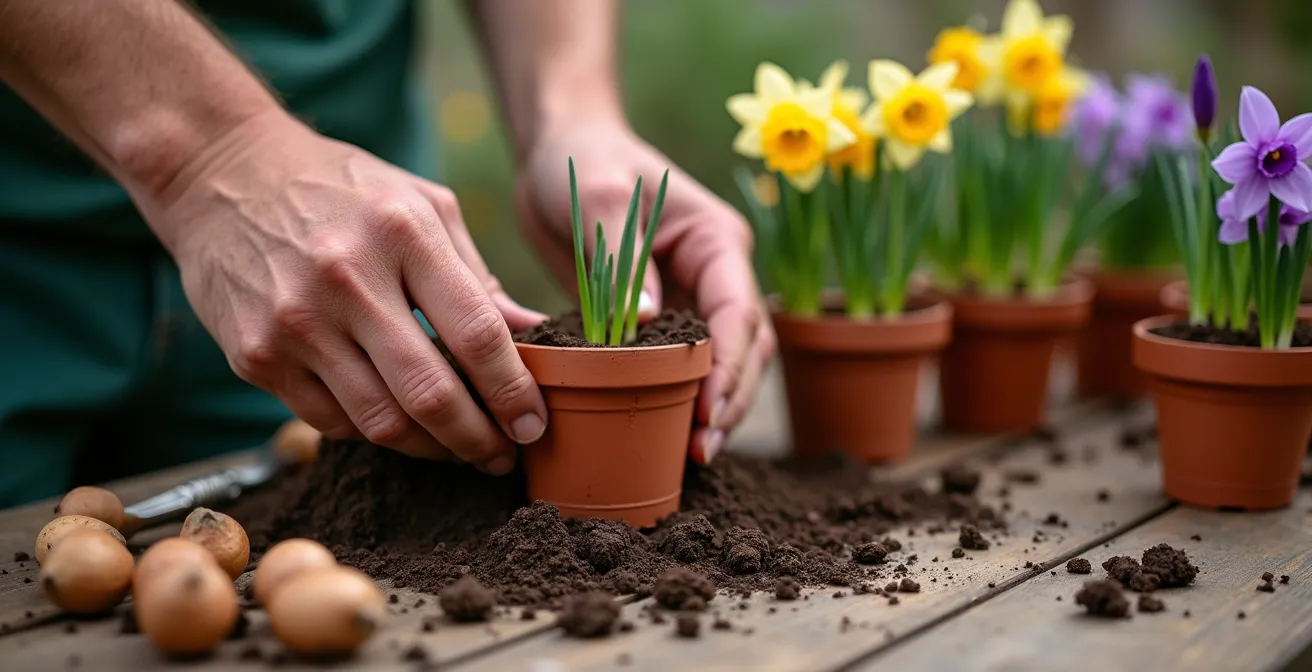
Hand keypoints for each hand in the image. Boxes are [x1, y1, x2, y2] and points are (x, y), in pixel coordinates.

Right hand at [139, 110, 547, 474]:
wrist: (222, 173)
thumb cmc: (341, 189)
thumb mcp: (421, 204)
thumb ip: (476, 274)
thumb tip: (533, 334)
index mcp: (402, 232)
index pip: (476, 333)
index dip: (514, 391)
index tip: (534, 425)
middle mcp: (346, 279)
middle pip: (430, 393)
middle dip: (478, 439)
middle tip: (503, 456)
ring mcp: (295, 322)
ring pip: (381, 422)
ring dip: (431, 450)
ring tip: (459, 451)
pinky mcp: (256, 355)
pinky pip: (331, 422)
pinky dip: (374, 434)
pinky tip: (399, 426)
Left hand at [516, 120, 774, 463]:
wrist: (562, 149)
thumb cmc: (582, 159)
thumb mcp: (598, 196)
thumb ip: (623, 254)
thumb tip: (645, 322)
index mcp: (716, 240)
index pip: (739, 312)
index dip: (729, 366)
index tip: (708, 411)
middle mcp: (716, 273)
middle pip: (745, 348)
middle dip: (730, 400)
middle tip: (701, 450)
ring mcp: (692, 296)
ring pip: (722, 362)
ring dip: (712, 407)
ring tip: (689, 455)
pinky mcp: (663, 315)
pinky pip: (680, 363)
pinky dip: (679, 397)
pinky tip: (664, 433)